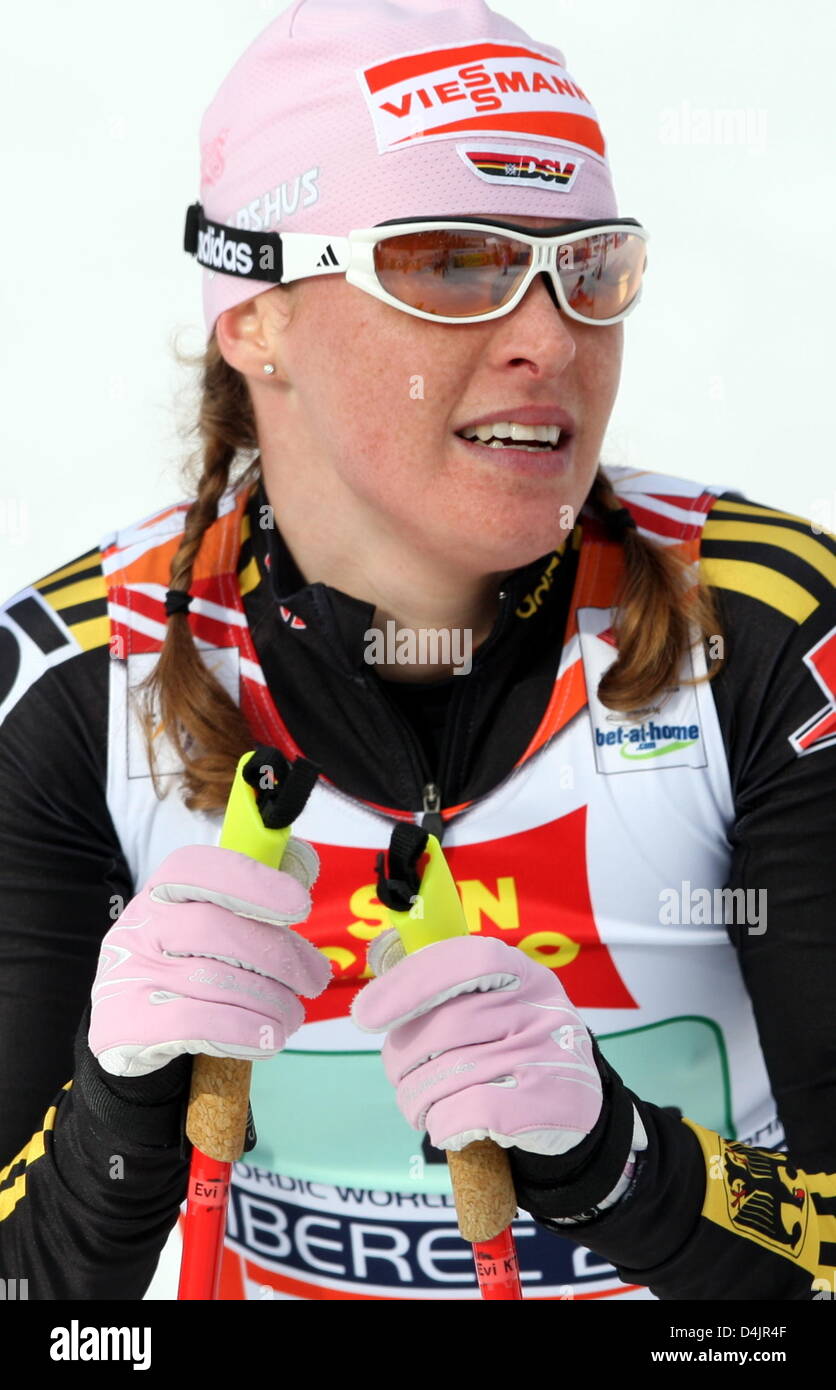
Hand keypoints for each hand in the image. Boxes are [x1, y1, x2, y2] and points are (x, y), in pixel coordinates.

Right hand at [88, 840, 331, 1077]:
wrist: (128, 1033)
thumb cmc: (184, 968)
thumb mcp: (204, 927)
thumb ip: (251, 898)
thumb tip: (304, 863)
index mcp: (160, 894)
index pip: (197, 870)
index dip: (252, 883)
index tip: (300, 906)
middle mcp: (139, 928)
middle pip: (215, 928)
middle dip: (277, 955)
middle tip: (314, 979)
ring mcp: (129, 976)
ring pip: (215, 981)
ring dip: (271, 1001)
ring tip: (292, 1015)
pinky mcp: (129, 1025)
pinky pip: (200, 1024)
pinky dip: (246, 1030)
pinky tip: (269, 1037)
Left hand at [350, 932, 602, 1154]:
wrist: (580, 1113)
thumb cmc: (517, 1051)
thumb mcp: (500, 1006)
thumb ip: (448, 990)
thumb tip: (375, 988)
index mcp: (524, 975)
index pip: (465, 960)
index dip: (409, 984)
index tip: (367, 1015)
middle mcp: (540, 1009)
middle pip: (444, 1027)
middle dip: (403, 1061)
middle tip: (400, 1080)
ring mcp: (545, 1057)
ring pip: (448, 1075)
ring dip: (418, 1100)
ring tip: (422, 1108)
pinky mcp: (545, 1106)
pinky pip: (466, 1112)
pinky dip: (444, 1124)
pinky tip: (448, 1127)